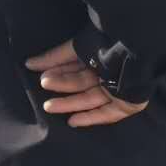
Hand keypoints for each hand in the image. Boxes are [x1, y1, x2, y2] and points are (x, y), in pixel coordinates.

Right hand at [25, 40, 147, 127]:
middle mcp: (110, 71)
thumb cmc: (108, 44)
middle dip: (62, 85)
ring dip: (70, 102)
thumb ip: (55, 56)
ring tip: (49, 105)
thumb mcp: (78, 47)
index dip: (58, 69)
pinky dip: (90, 118)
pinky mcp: (128, 103)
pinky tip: (73, 121)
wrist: (137, 49)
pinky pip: (107, 113)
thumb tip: (29, 63)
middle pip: (82, 82)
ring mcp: (119, 88)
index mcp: (101, 55)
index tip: (38, 72)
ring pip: (91, 98)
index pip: (76, 65)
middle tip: (42, 86)